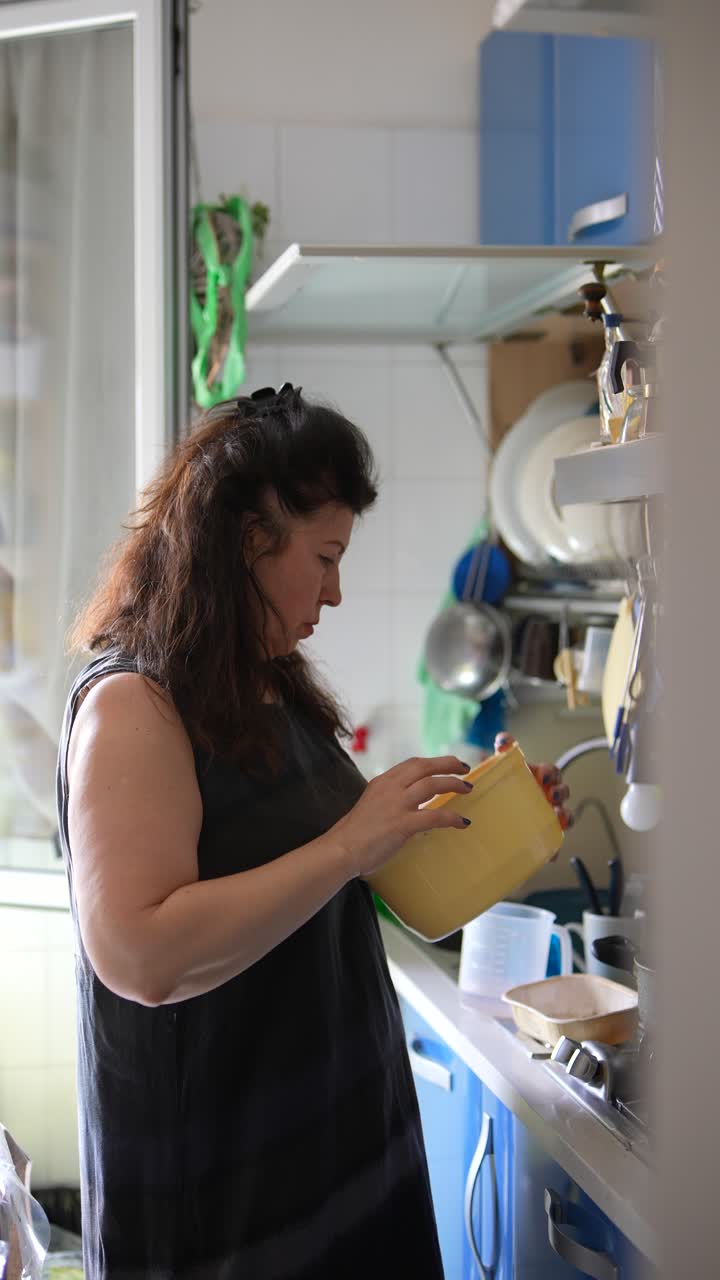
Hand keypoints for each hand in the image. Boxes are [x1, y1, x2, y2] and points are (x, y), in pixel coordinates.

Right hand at [332, 755, 474, 877]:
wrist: (342, 849)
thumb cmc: (354, 834)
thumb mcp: (371, 804)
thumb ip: (389, 800)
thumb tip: (408, 805)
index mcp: (383, 782)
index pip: (412, 764)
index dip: (432, 762)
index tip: (447, 764)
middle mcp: (391, 788)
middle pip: (425, 766)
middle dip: (448, 764)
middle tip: (465, 768)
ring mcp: (397, 804)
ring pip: (432, 785)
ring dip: (453, 784)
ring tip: (467, 788)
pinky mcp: (403, 824)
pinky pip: (435, 816)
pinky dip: (452, 817)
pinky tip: (463, 822)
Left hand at [494, 732, 572, 840]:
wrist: (491, 811)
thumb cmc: (501, 786)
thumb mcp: (500, 767)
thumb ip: (503, 750)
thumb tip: (504, 740)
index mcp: (539, 778)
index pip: (552, 772)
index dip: (551, 773)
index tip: (544, 776)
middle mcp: (547, 796)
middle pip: (563, 792)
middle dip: (560, 792)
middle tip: (551, 793)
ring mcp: (548, 815)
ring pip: (565, 815)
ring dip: (565, 816)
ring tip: (558, 818)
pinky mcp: (544, 835)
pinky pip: (554, 843)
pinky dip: (555, 849)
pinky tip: (552, 855)